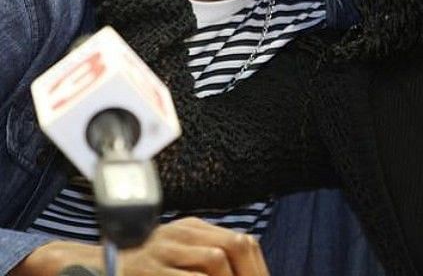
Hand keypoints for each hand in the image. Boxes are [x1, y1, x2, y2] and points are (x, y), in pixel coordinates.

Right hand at [11, 217, 268, 275]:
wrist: (88, 267)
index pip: (240, 243)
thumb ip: (202, 260)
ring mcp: (165, 251)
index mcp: (193, 230)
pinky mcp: (147, 270)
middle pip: (234, 245)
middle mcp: (182, 235)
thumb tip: (241, 271)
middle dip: (248, 274)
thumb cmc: (138, 268)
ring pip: (216, 259)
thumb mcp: (174, 255)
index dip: (255, 269)